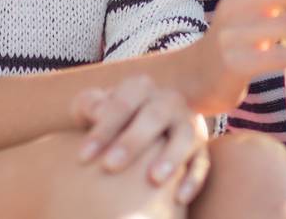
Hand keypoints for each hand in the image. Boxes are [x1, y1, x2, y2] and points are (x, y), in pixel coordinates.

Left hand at [71, 76, 209, 203]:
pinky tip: (179, 198)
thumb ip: (89, 105)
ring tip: (153, 180)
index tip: (83, 157)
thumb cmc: (108, 121)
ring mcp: (187, 123)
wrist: (135, 128)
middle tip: (110, 166)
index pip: (122, 103)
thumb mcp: (93, 108)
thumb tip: (97, 112)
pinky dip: (193, 179)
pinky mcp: (200, 148)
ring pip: (185, 136)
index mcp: (140, 87)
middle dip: (132, 141)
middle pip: (154, 116)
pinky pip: (202, 162)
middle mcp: (168, 100)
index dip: (103, 129)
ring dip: (171, 157)